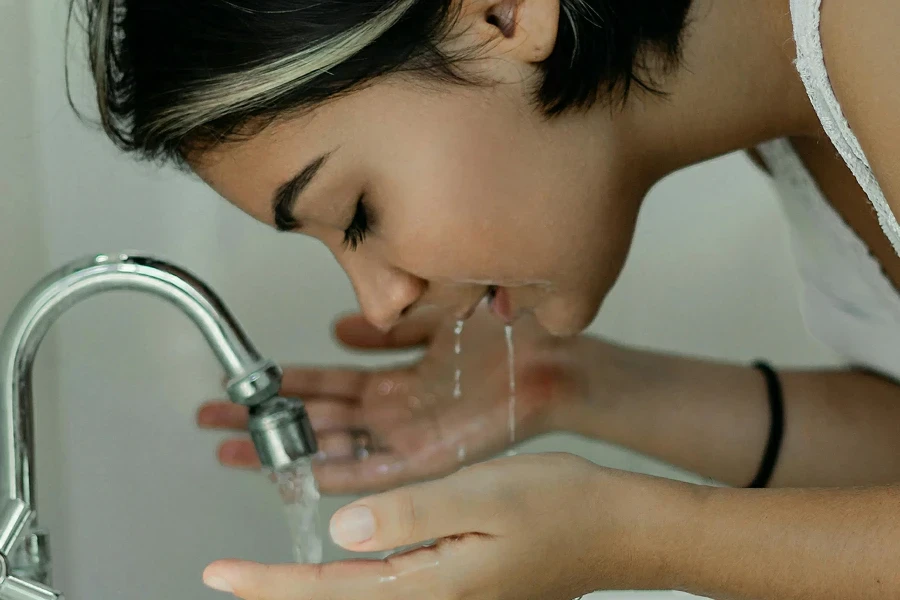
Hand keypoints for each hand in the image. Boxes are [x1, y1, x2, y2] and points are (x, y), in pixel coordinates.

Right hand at [198, 305, 592, 492]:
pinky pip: (377, 470)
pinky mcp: (431, 456)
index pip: (325, 384)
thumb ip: (386, 327)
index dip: (282, 384)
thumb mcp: (432, 319)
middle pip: (317, 418)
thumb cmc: (505, 336)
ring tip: (236, 449)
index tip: (242, 383)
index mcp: (396, 380)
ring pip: (335, 446)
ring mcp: (409, 435)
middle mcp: (395, 411)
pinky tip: (302, 474)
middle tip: (212, 420)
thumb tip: (339, 327)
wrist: (554, 359)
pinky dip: (339, 473)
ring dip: (287, 448)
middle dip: (265, 419)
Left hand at [202, 453, 691, 598]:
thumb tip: (340, 533)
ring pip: (361, 599)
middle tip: (231, 577)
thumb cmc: (562, 505)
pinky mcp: (462, 592)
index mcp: (434, 588)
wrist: (617, 528)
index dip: (268, 585)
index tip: (219, 574)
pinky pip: (391, 589)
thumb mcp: (481, 496)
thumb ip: (407, 516)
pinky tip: (341, 564)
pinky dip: (351, 580)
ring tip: (267, 571)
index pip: (330, 593)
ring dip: (311, 586)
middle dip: (279, 592)